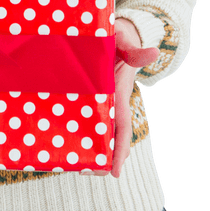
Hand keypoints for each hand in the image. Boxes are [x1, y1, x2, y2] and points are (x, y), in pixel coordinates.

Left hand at [79, 18, 157, 178]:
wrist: (111, 37)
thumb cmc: (118, 42)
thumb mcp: (124, 45)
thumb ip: (134, 52)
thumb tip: (153, 52)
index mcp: (119, 99)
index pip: (122, 129)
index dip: (120, 151)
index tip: (115, 173)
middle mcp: (108, 107)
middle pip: (108, 141)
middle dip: (100, 160)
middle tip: (83, 172)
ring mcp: (96, 106)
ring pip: (93, 135)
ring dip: (85, 150)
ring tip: (69, 163)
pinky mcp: (84, 101)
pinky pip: (79, 121)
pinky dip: (73, 133)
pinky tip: (56, 140)